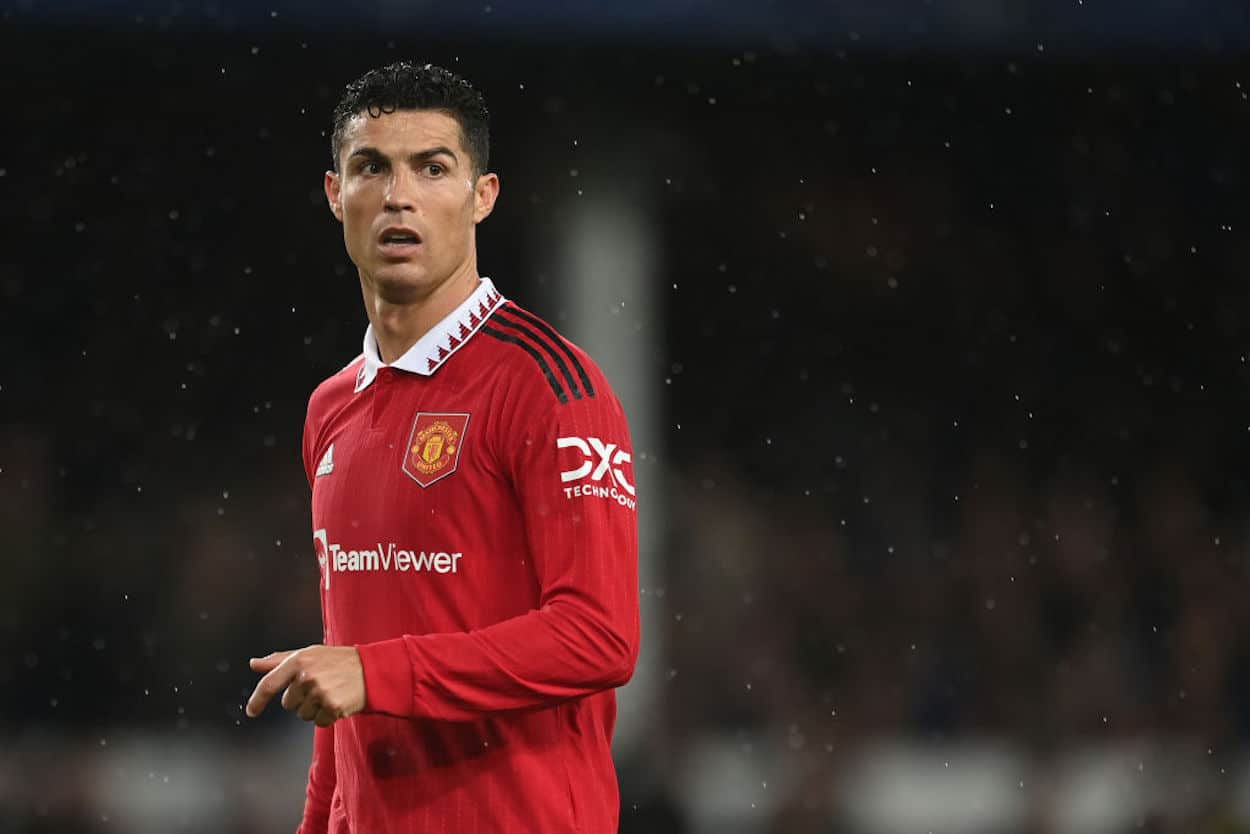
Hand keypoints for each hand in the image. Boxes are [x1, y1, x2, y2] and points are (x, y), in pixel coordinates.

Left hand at [245, 645, 365, 726]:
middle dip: (301, 699)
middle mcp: (307, 676)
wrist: (372, 670)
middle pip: (288, 704)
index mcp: (299, 661)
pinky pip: (318, 722)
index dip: (257, 699)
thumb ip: (279, 660)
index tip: (252, 711)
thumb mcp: (310, 654)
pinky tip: (337, 702)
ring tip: (331, 693)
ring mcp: (320, 692)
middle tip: (320, 686)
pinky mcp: (332, 707)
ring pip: (303, 715)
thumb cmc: (338, 661)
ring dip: (314, 708)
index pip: (269, 684)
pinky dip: (327, 716)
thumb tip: (254, 664)